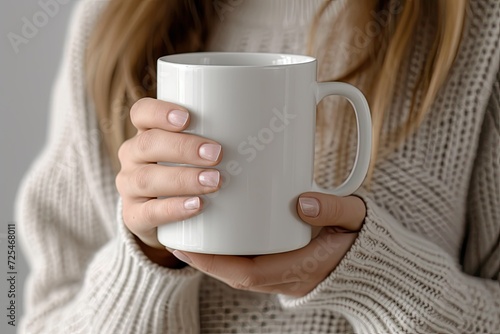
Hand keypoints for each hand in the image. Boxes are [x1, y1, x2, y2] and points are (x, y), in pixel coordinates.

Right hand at [116, 98, 222, 266]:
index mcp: (147, 133)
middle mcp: (133, 156)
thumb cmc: (191, 169)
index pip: (141, 113)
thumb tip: (281, 123)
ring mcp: (130, 187)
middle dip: (183, 147)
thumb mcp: (200, 149)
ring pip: (147, 178)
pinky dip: (173, 209)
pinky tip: (196, 206)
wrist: (164, 214)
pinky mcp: (135, 217)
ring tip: (214, 182)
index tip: (187, 117)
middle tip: (217, 153)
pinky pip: (149, 213)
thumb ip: (225, 134)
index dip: (159, 112)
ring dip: (183, 178)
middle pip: (147, 144)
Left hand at [172, 193, 365, 295]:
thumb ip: (336, 209)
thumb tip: (303, 202)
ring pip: (240, 271)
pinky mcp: (283, 265)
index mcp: (302, 271)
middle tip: (176, 234)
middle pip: (235, 274)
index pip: (249, 274)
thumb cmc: (364, 240)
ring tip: (189, 231)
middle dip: (203, 260)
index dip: (214, 264)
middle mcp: (288, 278)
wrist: (375, 263)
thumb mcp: (357, 220)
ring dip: (212, 257)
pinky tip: (218, 233)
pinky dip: (229, 253)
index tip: (186, 248)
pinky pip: (249, 264)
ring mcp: (284, 274)